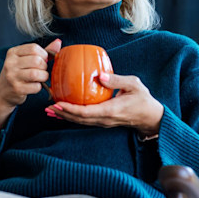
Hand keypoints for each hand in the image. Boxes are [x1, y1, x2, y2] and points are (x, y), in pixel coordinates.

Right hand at [0, 39, 61, 114]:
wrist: (3, 92)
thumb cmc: (18, 73)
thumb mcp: (26, 59)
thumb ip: (42, 51)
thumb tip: (58, 42)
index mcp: (13, 52)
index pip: (34, 48)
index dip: (43, 54)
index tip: (42, 60)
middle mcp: (10, 63)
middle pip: (37, 61)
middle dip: (44, 66)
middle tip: (41, 70)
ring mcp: (12, 76)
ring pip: (37, 74)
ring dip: (43, 77)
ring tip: (40, 78)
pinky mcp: (16, 88)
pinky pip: (36, 86)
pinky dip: (39, 87)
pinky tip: (34, 86)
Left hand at [45, 73, 163, 136]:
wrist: (150, 117)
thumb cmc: (143, 99)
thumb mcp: (134, 85)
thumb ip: (116, 80)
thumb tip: (99, 75)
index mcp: (110, 110)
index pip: (86, 112)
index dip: (70, 109)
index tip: (58, 103)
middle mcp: (104, 119)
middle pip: (78, 119)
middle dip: (62, 114)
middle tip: (47, 106)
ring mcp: (102, 122)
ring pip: (80, 121)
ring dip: (64, 116)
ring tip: (50, 110)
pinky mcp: (102, 121)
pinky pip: (84, 120)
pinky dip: (71, 116)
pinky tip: (62, 112)